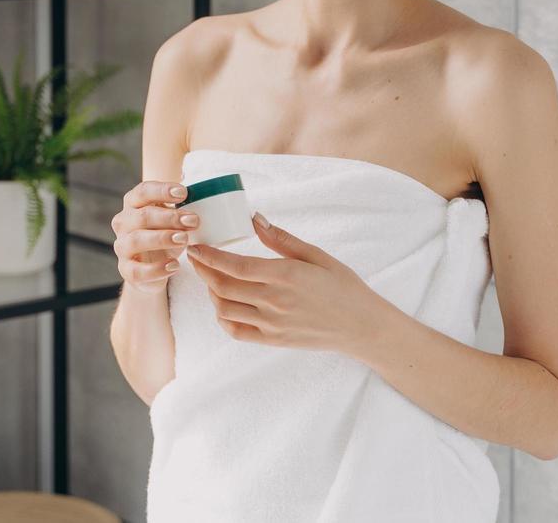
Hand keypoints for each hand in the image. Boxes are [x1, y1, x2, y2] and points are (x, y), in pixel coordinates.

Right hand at [111, 180, 200, 294]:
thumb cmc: (164, 234)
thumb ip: (178, 201)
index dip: (162, 190)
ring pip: (136, 240)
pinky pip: (137, 270)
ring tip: (184, 239)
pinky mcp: (126, 270)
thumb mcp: (171, 216)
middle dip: (170, 217)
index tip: (184, 192)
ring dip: (162, 238)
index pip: (143, 191)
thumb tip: (190, 177)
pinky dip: (157, 269)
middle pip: (142, 216)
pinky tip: (175, 266)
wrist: (153, 269)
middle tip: (194, 220)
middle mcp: (123, 223)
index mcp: (133, 204)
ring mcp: (122, 247)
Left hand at [185, 212, 386, 357]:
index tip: (196, 246)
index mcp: (285, 275)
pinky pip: (236, 331)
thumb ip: (282, 239)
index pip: (234, 266)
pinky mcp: (273, 340)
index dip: (209, 256)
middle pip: (222, 287)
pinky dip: (222, 317)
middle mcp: (274, 301)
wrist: (362, 326)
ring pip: (225, 309)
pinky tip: (224, 304)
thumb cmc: (343, 287)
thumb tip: (255, 219)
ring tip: (210, 277)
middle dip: (202, 270)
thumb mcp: (317, 255)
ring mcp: (272, 324)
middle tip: (196, 257)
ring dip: (210, 292)